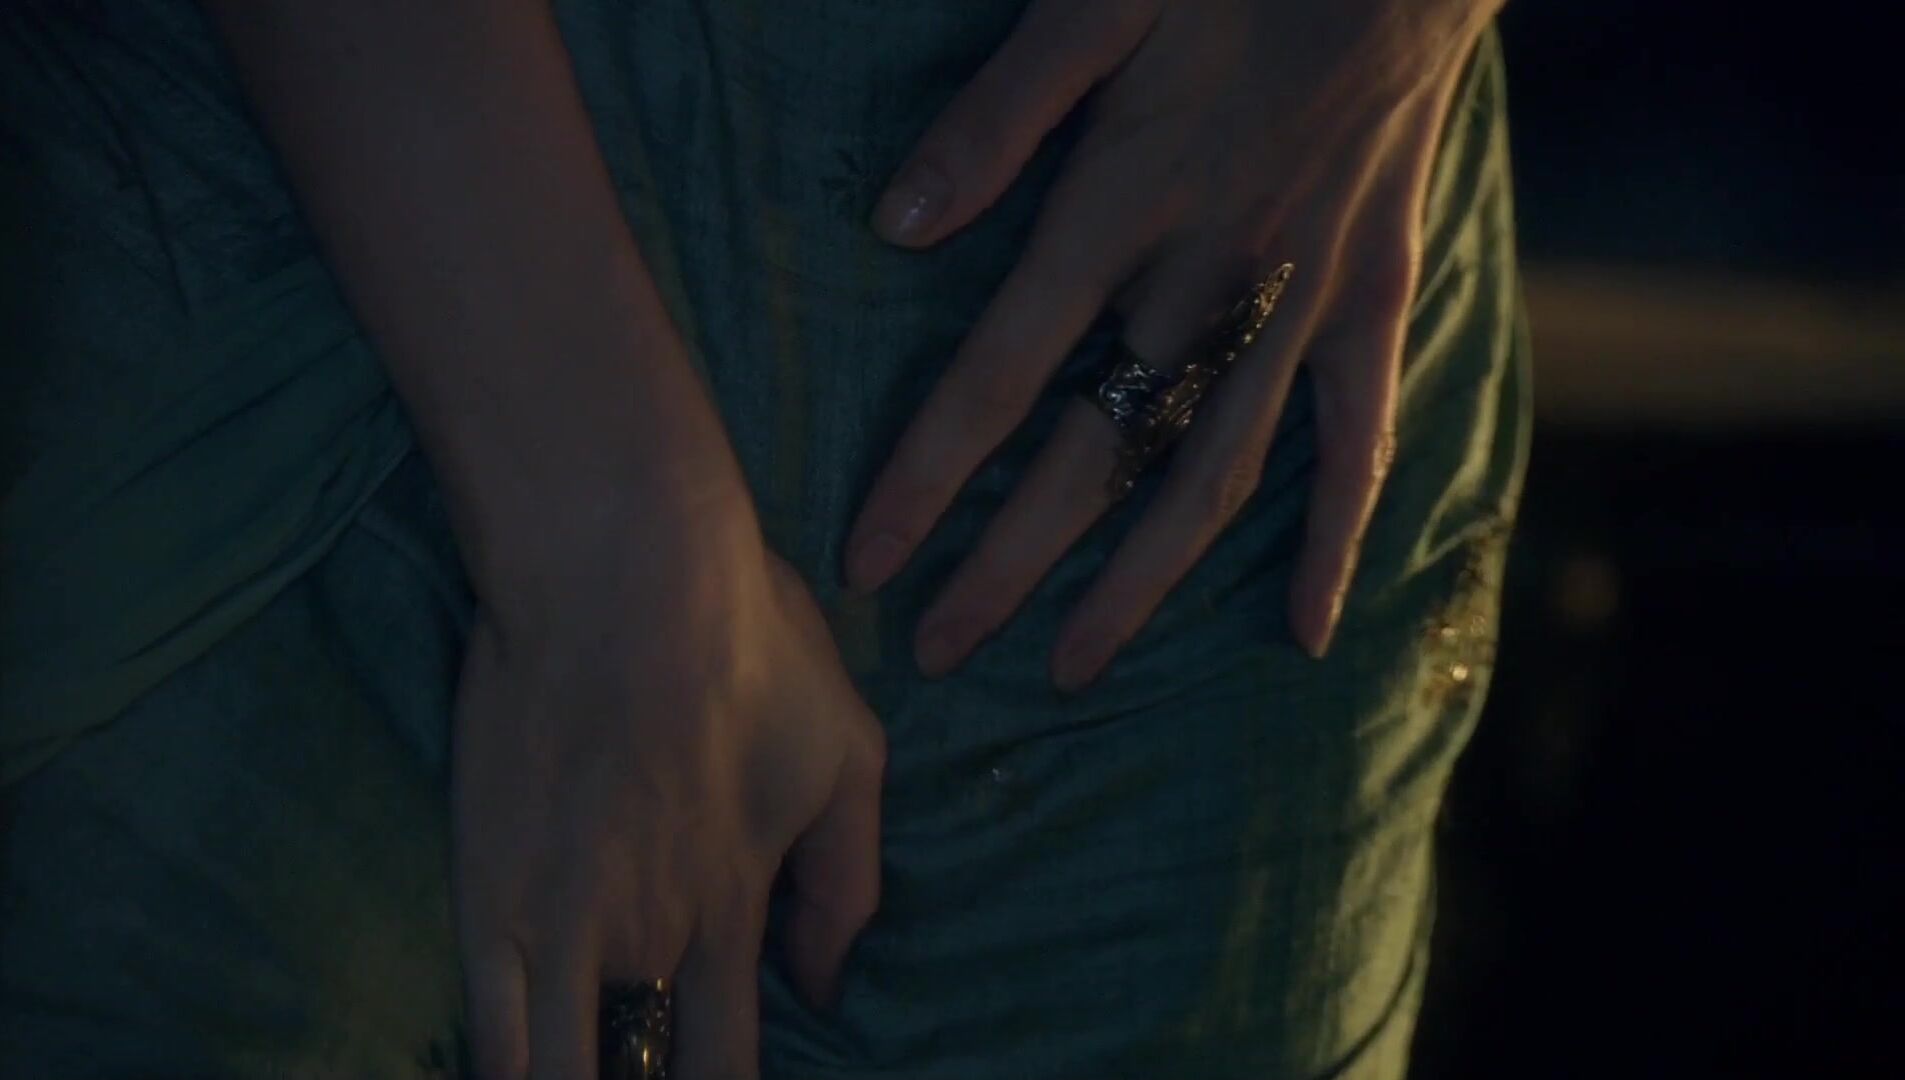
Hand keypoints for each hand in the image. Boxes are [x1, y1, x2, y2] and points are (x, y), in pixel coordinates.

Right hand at [452, 511, 885, 1079]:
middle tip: (644, 1074)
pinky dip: (504, 1076)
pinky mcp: (484, 894)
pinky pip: (488, 1035)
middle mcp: (649, 941)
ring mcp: (559, 927)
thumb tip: (824, 985)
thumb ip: (844, 884)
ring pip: (561, 1076)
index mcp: (736, 909)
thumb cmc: (744, 643)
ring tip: (590, 1078)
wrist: (618, 567)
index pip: (730, 1066)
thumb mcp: (846, 752)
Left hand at [844, 0, 1500, 688]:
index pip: (1000, 374)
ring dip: (1139, 582)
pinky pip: (1362, 442)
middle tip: (938, 651)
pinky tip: (1304, 629)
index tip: (868, 564)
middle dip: (1010, 563)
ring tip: (1071, 667)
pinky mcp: (1374, 303)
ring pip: (1210, 474)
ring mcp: (1302, 304)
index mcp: (1124, 205)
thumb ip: (998, 115)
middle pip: (1095, 453)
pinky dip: (1335, 538)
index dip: (927, 476)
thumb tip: (898, 224)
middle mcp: (1211, 279)